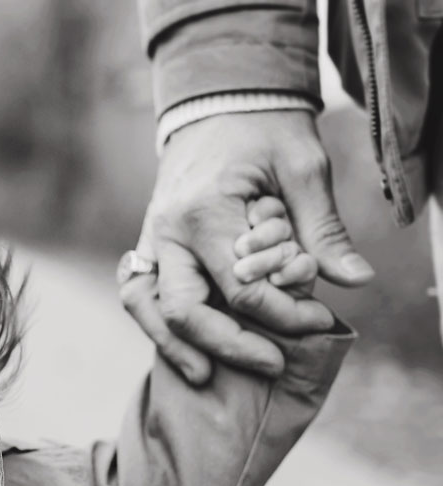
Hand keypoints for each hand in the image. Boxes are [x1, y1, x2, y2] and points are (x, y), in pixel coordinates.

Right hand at [130, 111, 371, 382]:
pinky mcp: (147, 244)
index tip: (321, 320)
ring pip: (146, 308)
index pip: (240, 288)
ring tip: (206, 375)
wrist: (219, 102)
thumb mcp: (304, 168)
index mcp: (204, 212)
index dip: (284, 314)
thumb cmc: (263, 132)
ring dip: (175, 346)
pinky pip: (138, 293)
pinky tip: (181, 346)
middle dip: (228, 345)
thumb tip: (354, 280)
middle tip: (272, 363)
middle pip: (183, 310)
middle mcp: (166, 231)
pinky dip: (155, 323)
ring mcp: (149, 239)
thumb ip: (323, 228)